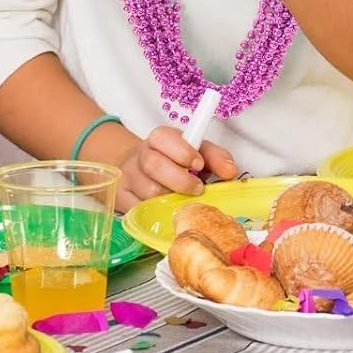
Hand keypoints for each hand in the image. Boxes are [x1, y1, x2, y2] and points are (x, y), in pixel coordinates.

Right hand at [103, 125, 238, 210]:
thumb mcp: (197, 151)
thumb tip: (231, 171)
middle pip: (154, 165)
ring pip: (147, 191)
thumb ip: (216, 157)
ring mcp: (128, 178)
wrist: (140, 169)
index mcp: (159, 138)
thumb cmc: (175, 160)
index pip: (165, 138)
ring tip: (184, 201)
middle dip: (180, 180)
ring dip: (170, 199)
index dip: (183, 152)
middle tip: (197, 189)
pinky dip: (155, 214)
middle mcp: (140, 155)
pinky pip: (137, 210)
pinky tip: (168, 212)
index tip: (199, 164)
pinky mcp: (121, 199)